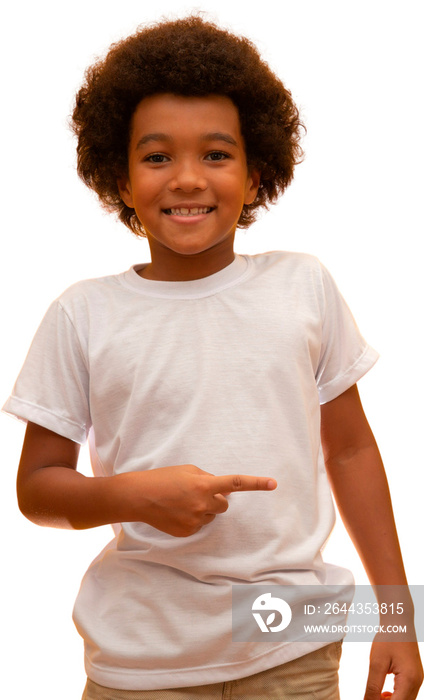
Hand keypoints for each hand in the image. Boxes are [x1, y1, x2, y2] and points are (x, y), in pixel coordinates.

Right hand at [120, 464, 276, 536]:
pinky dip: (192, 519)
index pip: (236, 483)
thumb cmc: (163, 478)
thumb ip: (207, 478)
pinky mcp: (187, 532)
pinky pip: (199, 525)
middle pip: (224, 505)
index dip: (256, 483)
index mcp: (204, 484)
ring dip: (203, 509)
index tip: (273, 484)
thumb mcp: (187, 470)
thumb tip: (220, 489)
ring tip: (181, 502)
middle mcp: (203, 503)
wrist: (138, 497)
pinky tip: (176, 512)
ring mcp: (195, 520)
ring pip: (211, 516)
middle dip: (216, 499)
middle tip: (196, 493)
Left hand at [364, 639, 422, 699]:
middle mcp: (416, 683)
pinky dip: (396, 697)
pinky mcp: (414, 677)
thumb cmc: (388, 639)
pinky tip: (384, 692)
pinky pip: (407, 694)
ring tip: (376, 695)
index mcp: (408, 680)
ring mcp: (417, 680)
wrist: (399, 622)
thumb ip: (373, 686)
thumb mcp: (376, 663)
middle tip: (371, 697)